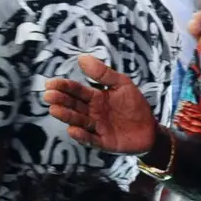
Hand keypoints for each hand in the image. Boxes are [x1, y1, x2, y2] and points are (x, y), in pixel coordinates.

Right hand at [44, 54, 159, 153]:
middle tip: (49, 96)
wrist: (151, 130)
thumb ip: (103, 73)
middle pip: (74, 105)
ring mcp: (96, 127)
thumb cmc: (135, 105)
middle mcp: (92, 112)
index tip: (50, 83)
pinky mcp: (103, 142)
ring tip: (55, 110)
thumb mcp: (122, 84)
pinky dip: (82, 136)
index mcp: (95, 98)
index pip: (76, 91)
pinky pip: (91, 139)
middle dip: (61, 100)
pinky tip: (73, 130)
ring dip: (66, 116)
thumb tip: (81, 58)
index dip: (64, 86)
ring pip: (79, 121)